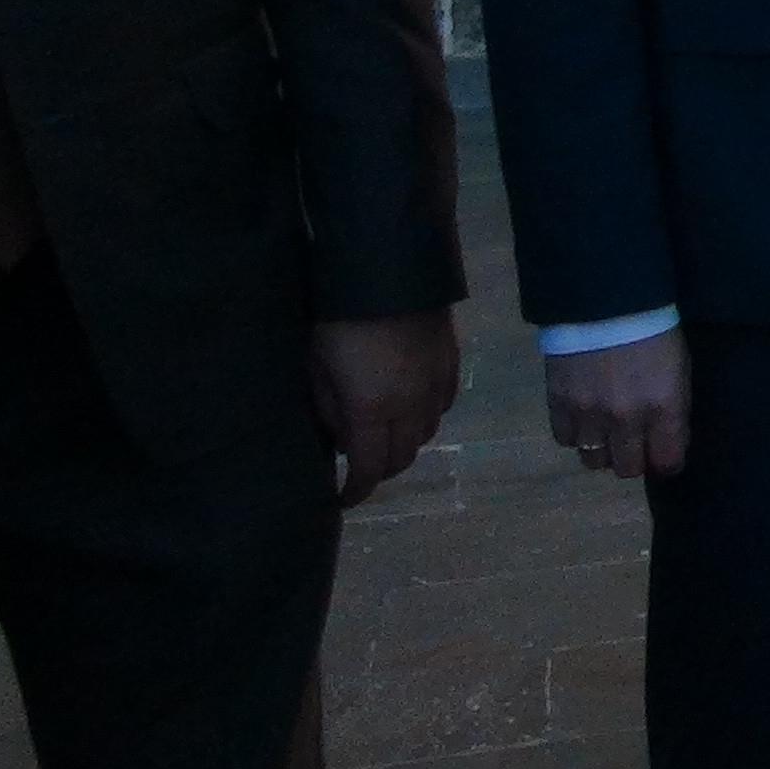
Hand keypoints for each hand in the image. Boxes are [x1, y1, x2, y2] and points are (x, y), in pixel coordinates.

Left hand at [309, 309, 460, 506]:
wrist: (389, 269)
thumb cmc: (340, 320)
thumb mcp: (317, 365)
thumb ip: (328, 408)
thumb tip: (340, 437)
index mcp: (372, 410)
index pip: (370, 468)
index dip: (357, 490)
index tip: (343, 499)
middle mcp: (411, 407)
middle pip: (403, 457)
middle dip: (381, 470)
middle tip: (362, 466)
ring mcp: (436, 386)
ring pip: (426, 434)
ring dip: (404, 443)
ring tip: (385, 434)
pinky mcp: (452, 364)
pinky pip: (443, 406)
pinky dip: (425, 417)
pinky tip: (411, 405)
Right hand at [544, 330, 690, 479]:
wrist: (605, 296)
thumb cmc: (654, 327)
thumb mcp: (680, 368)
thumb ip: (674, 409)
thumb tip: (666, 441)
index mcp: (664, 408)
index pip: (667, 461)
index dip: (667, 463)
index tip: (664, 456)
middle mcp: (626, 419)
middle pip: (628, 468)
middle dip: (634, 459)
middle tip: (634, 443)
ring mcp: (589, 414)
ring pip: (594, 460)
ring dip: (603, 449)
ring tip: (606, 430)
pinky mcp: (558, 403)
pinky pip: (565, 439)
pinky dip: (575, 433)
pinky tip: (583, 417)